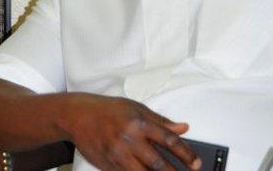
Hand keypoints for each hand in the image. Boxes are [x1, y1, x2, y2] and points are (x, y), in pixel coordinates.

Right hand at [61, 94, 200, 170]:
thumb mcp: (135, 108)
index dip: (186, 154)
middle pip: (159, 163)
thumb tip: (183, 128)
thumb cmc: (106, 110)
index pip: (169, 140)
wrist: (77, 116)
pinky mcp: (109, 166)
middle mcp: (129, 139)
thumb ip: (160, 121)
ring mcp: (118, 155)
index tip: (196, 163)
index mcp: (138, 122)